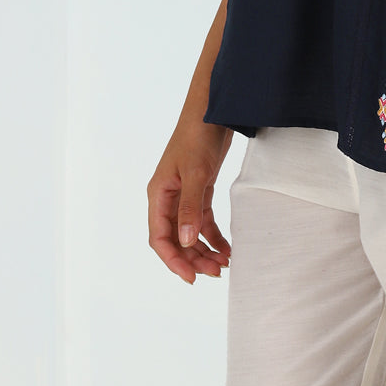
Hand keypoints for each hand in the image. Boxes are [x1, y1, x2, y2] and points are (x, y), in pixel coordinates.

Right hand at [147, 120, 233, 283]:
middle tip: (215, 272)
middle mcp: (168, 197)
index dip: (173, 260)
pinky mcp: (200, 188)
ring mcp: (184, 194)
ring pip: (190, 232)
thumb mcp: (196, 173)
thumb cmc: (198, 135)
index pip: (160, 237)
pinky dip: (214, 234)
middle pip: (177, 238)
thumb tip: (185, 243)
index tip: (191, 277)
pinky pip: (203, 219)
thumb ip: (190, 208)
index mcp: (159, 194)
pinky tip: (226, 247)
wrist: (214, 108)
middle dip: (194, 258)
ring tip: (224, 263)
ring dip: (205, 249)